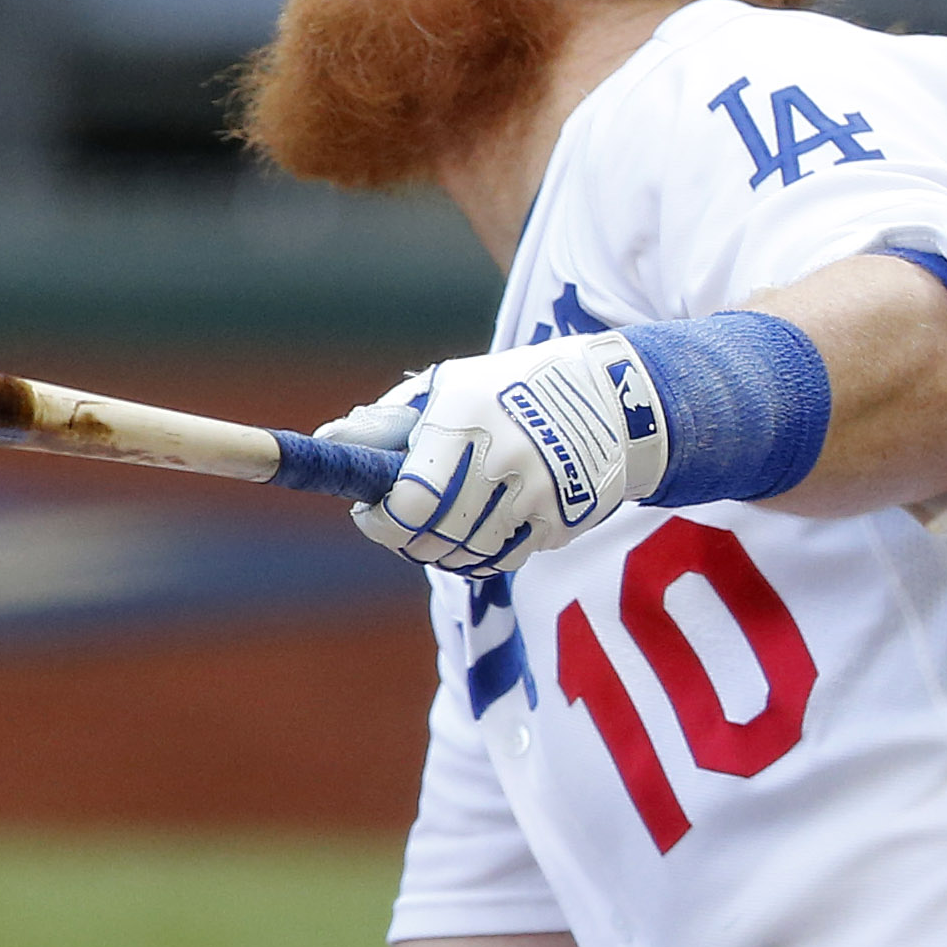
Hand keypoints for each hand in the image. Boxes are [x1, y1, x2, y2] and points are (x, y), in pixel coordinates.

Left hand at [316, 332, 667, 575]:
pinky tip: (482, 528)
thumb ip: (389, 420)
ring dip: (443, 550)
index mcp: (464, 418)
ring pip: (467, 555)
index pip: (407, 500)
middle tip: (400, 525)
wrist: (616, 398)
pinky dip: (483, 554)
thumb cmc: (510, 389)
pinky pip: (505, 559)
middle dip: (406, 539)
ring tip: (442, 523)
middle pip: (433, 537)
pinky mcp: (562, 520)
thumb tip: (330, 441)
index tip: (369, 511)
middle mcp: (503, 457)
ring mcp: (537, 493)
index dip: (380, 519)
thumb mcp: (450, 386)